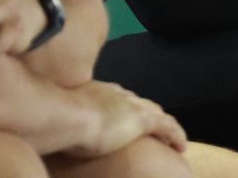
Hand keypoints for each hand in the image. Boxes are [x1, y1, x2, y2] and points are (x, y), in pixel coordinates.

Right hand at [67, 81, 186, 157]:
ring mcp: (131, 105)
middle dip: (145, 113)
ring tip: (170, 137)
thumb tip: (55, 127)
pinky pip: (167, 127)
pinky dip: (175, 135)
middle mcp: (116, 94)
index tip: (123, 116)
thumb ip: (63, 117)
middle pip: (137, 102)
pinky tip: (182, 146)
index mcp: (96, 91)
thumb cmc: (56, 119)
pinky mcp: (143, 119)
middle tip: (150, 125)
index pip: (115, 98)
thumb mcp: (59, 115)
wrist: (68, 115)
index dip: (123, 107)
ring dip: (163, 124)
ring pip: (155, 113)